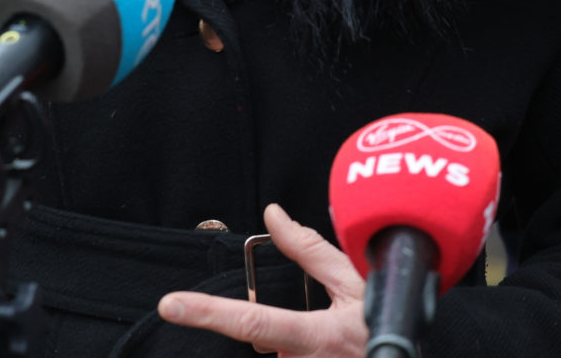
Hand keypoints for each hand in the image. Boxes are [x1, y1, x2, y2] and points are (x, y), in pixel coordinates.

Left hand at [159, 204, 368, 356]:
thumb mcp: (358, 283)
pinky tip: (333, 350)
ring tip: (340, 342)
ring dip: (296, 346)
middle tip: (332, 328)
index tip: (172, 305)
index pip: (253, 322)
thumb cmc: (388, 324)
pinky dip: (299, 350)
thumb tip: (274, 216)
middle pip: (264, 343)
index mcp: (318, 338)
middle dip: (282, 332)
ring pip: (275, 355)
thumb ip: (311, 251)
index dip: (208, 313)